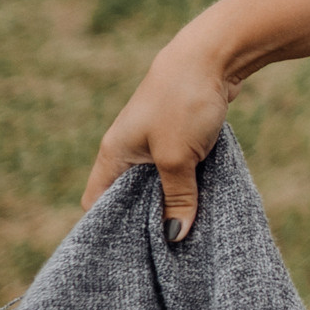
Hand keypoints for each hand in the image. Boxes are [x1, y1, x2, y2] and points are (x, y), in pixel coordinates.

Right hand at [84, 32, 235, 237]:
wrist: (212, 55)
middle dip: (145, 221)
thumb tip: (175, 236)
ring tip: (186, 232)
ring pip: (156, 184)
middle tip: (164, 251)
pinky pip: (176, 170)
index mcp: (113, 154)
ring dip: (171, 203)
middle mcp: (127, 149)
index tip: (130, 254)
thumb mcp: (178, 158)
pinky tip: (202, 203)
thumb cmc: (183, 102)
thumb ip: (176, 198)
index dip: (107, 229)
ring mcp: (152, 141)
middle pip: (127, 197)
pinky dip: (186, 185)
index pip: (96, 203)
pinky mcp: (177, 135)